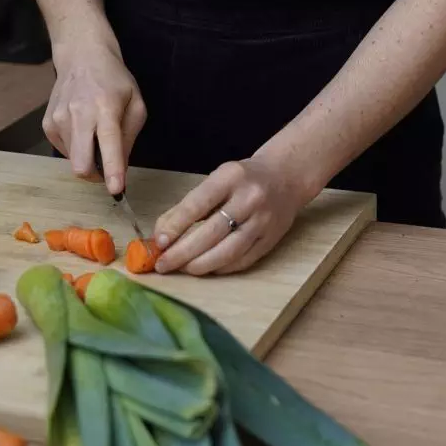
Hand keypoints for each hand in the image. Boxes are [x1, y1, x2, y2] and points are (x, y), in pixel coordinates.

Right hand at [43, 41, 146, 194]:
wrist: (81, 56)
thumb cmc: (113, 80)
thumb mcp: (135, 103)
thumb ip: (129, 137)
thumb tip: (120, 168)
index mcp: (105, 106)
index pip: (108, 141)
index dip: (112, 168)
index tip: (116, 189)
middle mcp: (78, 113)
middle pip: (80, 163)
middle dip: (95, 176)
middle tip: (107, 170)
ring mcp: (59, 119)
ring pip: (73, 160)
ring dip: (87, 157)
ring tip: (94, 133)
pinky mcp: (48, 124)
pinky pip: (64, 151)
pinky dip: (76, 148)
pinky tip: (82, 128)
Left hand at [153, 151, 305, 275]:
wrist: (286, 177)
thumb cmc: (243, 179)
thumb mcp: (216, 180)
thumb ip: (189, 205)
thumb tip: (161, 234)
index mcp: (230, 177)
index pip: (198, 204)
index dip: (176, 226)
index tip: (158, 242)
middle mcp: (249, 199)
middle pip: (212, 232)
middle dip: (183, 252)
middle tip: (163, 264)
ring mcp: (263, 221)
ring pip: (228, 251)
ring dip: (201, 264)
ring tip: (182, 268)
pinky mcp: (271, 240)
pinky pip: (243, 260)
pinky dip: (221, 268)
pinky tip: (205, 268)